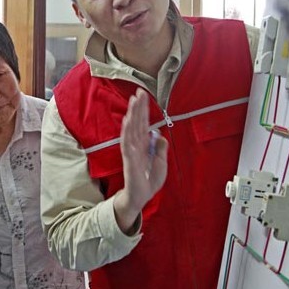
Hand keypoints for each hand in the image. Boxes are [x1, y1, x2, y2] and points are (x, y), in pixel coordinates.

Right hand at [113, 88, 167, 232]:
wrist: (142, 197)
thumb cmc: (149, 181)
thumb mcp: (161, 163)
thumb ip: (161, 149)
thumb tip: (160, 136)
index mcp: (144, 145)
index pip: (143, 123)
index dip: (143, 110)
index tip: (143, 95)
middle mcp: (137, 145)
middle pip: (137, 122)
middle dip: (138, 107)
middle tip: (138, 91)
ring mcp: (132, 151)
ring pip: (131, 128)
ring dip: (132, 114)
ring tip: (133, 100)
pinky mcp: (129, 159)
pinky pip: (127, 142)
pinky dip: (127, 131)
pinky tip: (127, 120)